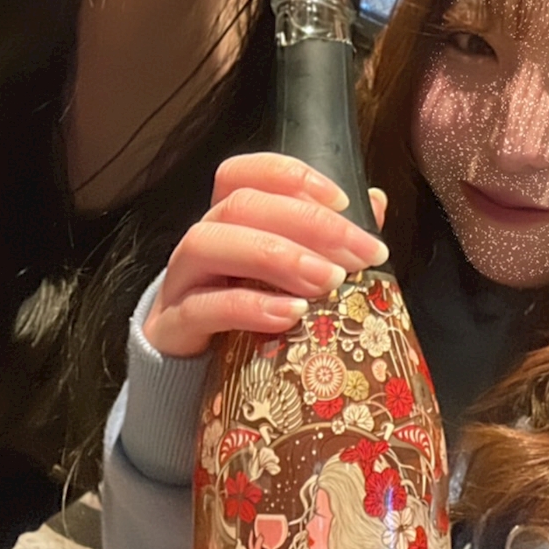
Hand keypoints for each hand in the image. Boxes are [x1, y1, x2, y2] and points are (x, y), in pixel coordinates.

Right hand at [143, 153, 388, 358]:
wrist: (195, 374)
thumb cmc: (250, 313)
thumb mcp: (291, 274)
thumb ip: (329, 238)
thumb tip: (376, 203)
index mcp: (228, 220)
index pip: (243, 174)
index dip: (289, 176)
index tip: (343, 200)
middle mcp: (201, 240)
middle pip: (239, 205)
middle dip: (306, 223)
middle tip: (358, 255)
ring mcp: (180, 281)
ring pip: (209, 243)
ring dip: (276, 256)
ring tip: (327, 281)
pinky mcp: (172, 326)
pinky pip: (202, 307)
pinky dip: (250, 307)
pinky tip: (291, 316)